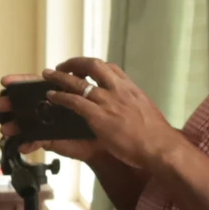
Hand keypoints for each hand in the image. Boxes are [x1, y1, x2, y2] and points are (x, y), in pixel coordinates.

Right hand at [0, 69, 99, 164]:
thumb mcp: (88, 105)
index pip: (36, 84)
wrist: (105, 144)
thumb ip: (75, 95)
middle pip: (25, 102)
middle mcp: (49, 108)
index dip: (20, 82)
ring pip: (25, 122)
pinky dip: (26, 143)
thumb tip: (64, 84)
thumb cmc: (99, 121)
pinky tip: (21, 145)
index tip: (6, 81)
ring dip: (13, 124)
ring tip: (7, 128)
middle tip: (1, 105)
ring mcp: (46, 124)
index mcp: (58, 94)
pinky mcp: (48, 140)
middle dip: (11, 103)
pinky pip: (33, 141)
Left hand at [41, 58, 182, 171]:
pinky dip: (60, 96)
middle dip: (75, 63)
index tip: (86, 68)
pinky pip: (74, 101)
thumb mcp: (146, 111)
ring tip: (48, 75)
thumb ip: (135, 106)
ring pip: (78, 82)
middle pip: (93, 65)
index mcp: (131, 89)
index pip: (111, 68)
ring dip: (60, 77)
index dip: (95, 66)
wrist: (160, 147)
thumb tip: (132, 109)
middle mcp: (118, 90)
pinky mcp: (98, 116)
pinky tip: (51, 96)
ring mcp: (107, 102)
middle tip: (63, 66)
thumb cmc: (156, 135)